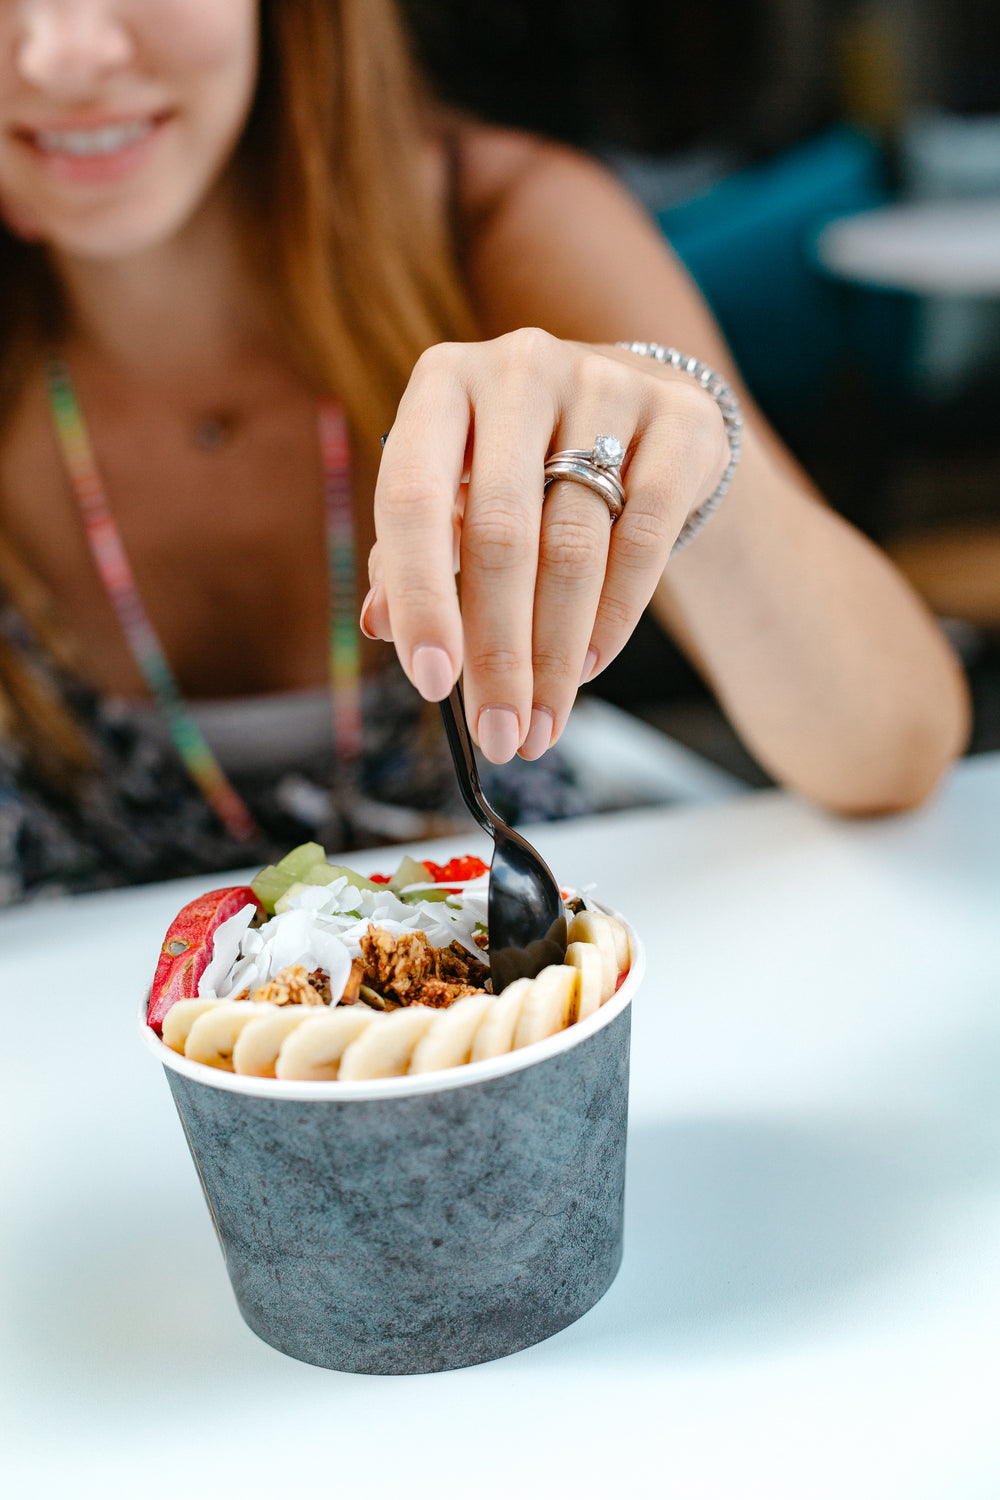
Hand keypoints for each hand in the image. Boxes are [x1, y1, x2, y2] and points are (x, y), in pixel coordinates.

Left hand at [362, 328, 729, 761]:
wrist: (644, 413)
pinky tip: (587, 670)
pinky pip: (642, 542)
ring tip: (540, 724)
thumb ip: (412, 553)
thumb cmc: (525, 467)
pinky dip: (612, 619)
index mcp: (442, 382)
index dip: (419, 596)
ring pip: (573, 549)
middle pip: (502, 536)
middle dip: (498, 654)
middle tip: (499, 735)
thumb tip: (380, 624)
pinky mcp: (678, 420)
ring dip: (554, 657)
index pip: (413, 497)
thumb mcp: (458, 494)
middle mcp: (519, 368)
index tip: (431, 683)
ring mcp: (605, 383)